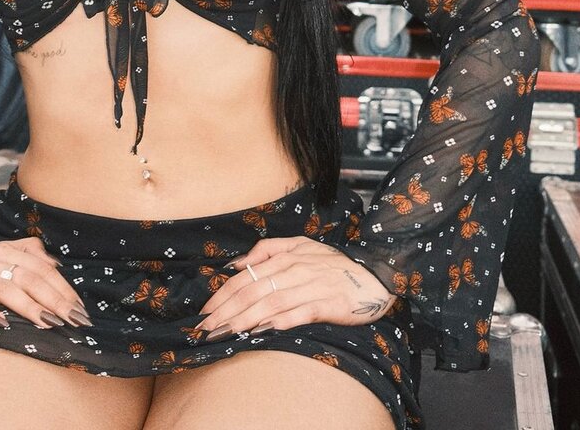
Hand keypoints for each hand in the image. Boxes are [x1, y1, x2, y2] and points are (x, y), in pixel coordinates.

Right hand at [0, 236, 91, 331]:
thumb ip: (26, 254)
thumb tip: (56, 265)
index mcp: (3, 250)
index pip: (40, 267)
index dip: (62, 286)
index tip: (79, 308)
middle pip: (27, 276)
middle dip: (54, 298)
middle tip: (73, 319)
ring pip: (3, 289)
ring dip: (29, 306)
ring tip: (49, 322)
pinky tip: (2, 324)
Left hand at [195, 236, 396, 336]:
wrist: (375, 274)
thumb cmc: (333, 263)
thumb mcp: (300, 245)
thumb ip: (268, 250)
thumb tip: (236, 263)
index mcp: (286, 256)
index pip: (246, 276)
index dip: (223, 294)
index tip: (204, 312)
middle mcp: (295, 269)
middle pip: (253, 290)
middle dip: (226, 310)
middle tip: (205, 329)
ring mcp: (311, 286)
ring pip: (271, 302)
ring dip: (245, 319)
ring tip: (225, 332)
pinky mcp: (328, 304)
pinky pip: (299, 312)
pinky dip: (280, 321)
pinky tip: (263, 330)